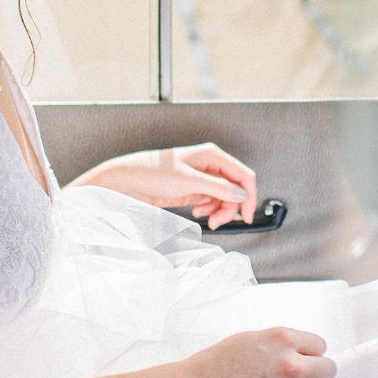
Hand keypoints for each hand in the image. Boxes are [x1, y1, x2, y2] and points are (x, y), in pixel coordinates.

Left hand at [76, 142, 257, 227]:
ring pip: (225, 197)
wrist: (127, 182)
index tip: (247, 216)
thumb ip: (218, 188)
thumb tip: (243, 195)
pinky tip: (197, 212)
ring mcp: (202, 177)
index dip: (249, 196)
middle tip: (217, 222)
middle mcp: (210, 165)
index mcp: (213, 155)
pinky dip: (209, 209)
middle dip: (230, 207)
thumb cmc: (153, 173)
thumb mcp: (188, 181)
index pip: (244, 175)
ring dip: (219, 210)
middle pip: (236, 189)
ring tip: (205, 218)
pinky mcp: (193, 189)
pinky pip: (211, 201)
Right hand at [174, 327, 336, 377]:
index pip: (319, 345)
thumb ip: (280, 344)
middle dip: (317, 370)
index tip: (303, 355)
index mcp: (282, 339)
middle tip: (300, 373)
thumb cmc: (215, 363)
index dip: (310, 351)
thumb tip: (300, 352)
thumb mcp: (250, 338)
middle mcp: (291, 364)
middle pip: (328, 369)